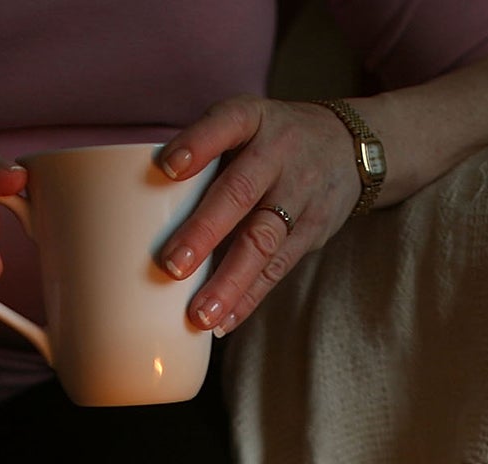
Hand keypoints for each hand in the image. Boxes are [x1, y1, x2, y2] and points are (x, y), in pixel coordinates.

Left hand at [157, 96, 359, 336]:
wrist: (349, 146)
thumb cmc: (270, 141)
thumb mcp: (245, 125)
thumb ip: (206, 155)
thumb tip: (138, 210)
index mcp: (252, 120)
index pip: (225, 124)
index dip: (198, 144)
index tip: (167, 168)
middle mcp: (278, 154)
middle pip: (240, 193)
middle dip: (205, 232)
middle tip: (171, 266)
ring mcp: (299, 194)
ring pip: (263, 240)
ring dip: (229, 281)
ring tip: (200, 315)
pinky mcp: (312, 230)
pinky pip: (279, 268)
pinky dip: (250, 297)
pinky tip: (225, 320)